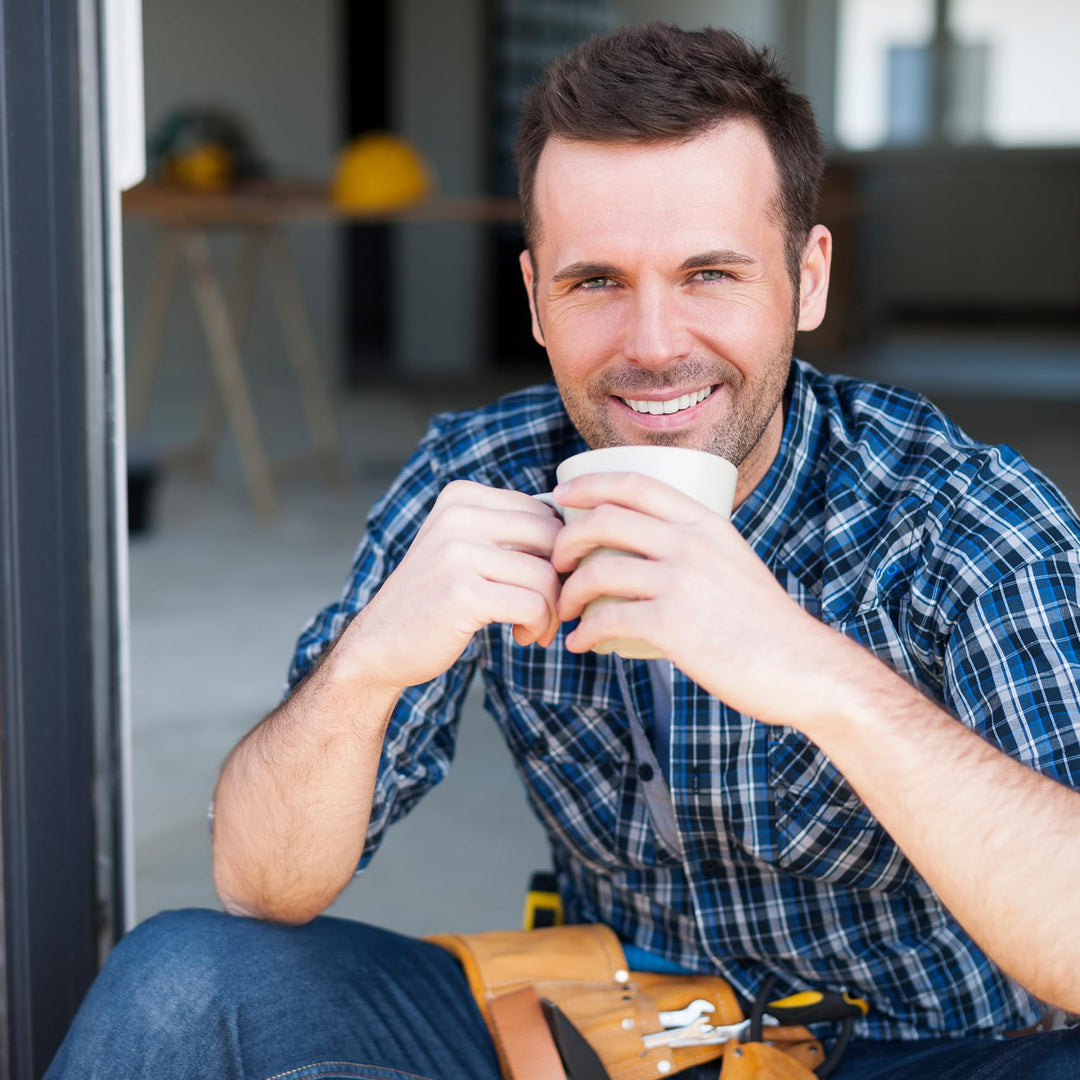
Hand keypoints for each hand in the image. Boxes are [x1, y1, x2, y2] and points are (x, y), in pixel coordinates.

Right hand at [336, 481, 562, 692]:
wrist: (379, 644)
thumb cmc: (435, 599)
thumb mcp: (463, 546)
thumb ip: (508, 530)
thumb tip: (579, 528)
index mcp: (461, 497)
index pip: (543, 512)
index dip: (558, 552)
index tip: (546, 583)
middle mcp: (458, 516)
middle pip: (551, 539)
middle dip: (563, 579)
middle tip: (552, 609)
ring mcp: (457, 553)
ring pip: (546, 575)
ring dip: (553, 610)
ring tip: (537, 627)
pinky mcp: (462, 592)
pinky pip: (533, 604)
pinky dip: (540, 626)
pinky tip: (525, 637)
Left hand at [551, 471, 840, 727]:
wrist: (802, 667)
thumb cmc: (763, 623)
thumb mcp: (733, 562)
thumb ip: (694, 549)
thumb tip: (648, 550)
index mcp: (706, 523)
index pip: (636, 484)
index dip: (590, 484)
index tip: (562, 497)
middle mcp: (691, 543)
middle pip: (605, 520)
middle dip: (566, 539)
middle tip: (556, 562)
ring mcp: (681, 582)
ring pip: (599, 570)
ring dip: (568, 590)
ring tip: (564, 608)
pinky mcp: (672, 624)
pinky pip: (607, 619)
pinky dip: (584, 632)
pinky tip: (580, 643)